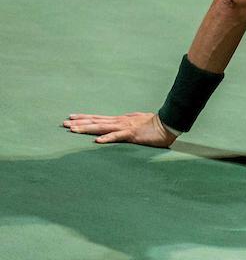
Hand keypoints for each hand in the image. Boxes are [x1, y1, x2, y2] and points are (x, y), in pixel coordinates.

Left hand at [62, 111, 177, 147]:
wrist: (168, 124)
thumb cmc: (154, 125)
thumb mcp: (137, 123)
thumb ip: (127, 125)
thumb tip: (119, 127)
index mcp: (120, 120)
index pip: (99, 118)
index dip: (84, 118)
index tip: (71, 118)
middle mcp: (119, 121)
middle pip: (96, 121)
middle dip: (79, 123)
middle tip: (64, 123)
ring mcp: (125, 127)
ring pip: (102, 127)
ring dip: (87, 128)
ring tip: (73, 130)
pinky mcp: (132, 134)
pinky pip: (117, 137)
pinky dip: (107, 138)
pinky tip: (97, 141)